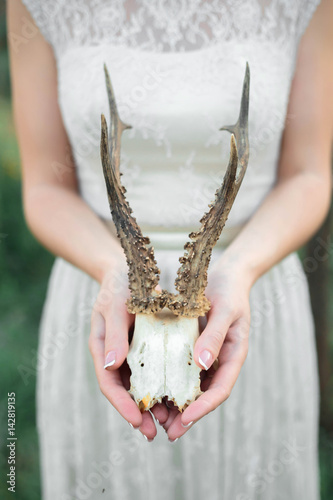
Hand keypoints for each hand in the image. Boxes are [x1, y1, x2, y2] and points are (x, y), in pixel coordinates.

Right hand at [88, 260, 168, 439]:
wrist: (128, 270)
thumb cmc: (119, 285)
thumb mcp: (116, 305)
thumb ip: (114, 333)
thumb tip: (111, 364)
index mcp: (102, 347)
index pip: (108, 382)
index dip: (121, 404)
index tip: (137, 419)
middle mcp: (115, 355)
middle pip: (124, 391)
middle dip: (138, 414)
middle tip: (154, 433)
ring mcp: (130, 352)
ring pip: (140, 385)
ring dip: (152, 405)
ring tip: (170, 422)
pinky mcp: (146, 347)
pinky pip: (154, 370)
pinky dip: (163, 384)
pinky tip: (178, 395)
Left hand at [165, 259, 251, 439]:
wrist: (227, 275)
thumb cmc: (229, 290)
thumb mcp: (224, 311)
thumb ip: (214, 336)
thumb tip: (201, 365)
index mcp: (233, 355)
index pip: (220, 389)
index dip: (203, 408)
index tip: (185, 420)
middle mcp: (220, 360)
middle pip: (205, 395)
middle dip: (187, 415)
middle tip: (167, 431)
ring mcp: (207, 355)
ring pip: (192, 386)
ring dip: (177, 403)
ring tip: (156, 418)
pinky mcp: (194, 347)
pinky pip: (182, 369)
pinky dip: (170, 381)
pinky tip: (153, 388)